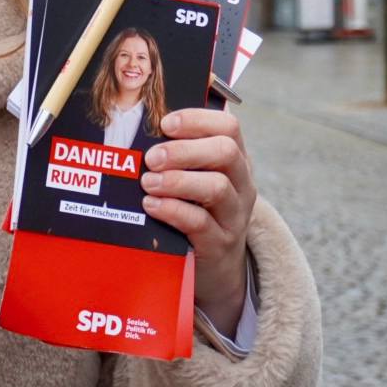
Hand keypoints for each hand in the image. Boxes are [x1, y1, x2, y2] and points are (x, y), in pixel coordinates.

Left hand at [139, 109, 254, 337]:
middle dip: (183, 150)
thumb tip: (144, 122)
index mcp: (236, 159)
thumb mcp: (198, 178)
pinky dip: (172, 210)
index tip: (165, 124)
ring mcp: (234, 215)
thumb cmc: (198, 210)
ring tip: (148, 183)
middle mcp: (241, 184)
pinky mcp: (220, 244)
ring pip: (216, 187)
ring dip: (176, 181)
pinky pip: (200, 223)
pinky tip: (151, 205)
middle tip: (151, 158)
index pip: (228, 127)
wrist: (217, 266)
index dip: (196, 119)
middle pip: (225, 152)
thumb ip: (181, 153)